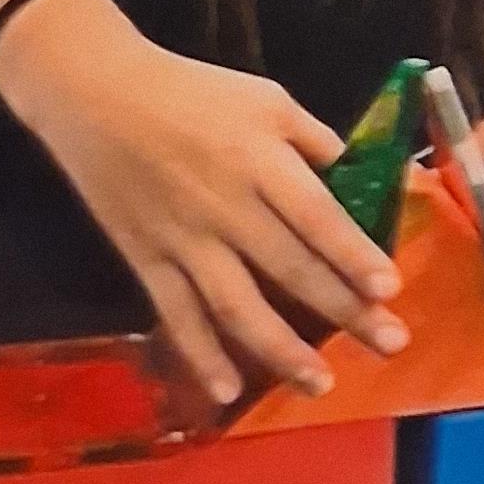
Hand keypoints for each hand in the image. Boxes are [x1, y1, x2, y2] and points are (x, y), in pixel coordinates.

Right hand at [0, 0, 406, 407]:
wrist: (94, 93)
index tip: (390, 289)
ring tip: (321, 384)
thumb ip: (311, 139)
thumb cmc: (191, 91)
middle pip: (290, 268)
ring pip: (237, 305)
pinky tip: (227, 392)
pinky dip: (201, 355)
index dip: (354, 255)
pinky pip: (177, 314)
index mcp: (259, 159)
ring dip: (281, 350)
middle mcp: (224, 206)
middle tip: (390, 344)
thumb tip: (354, 177)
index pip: (316, 216)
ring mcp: (182, 239)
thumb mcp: (264, 97)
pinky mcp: (145, 259)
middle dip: (344, 311)